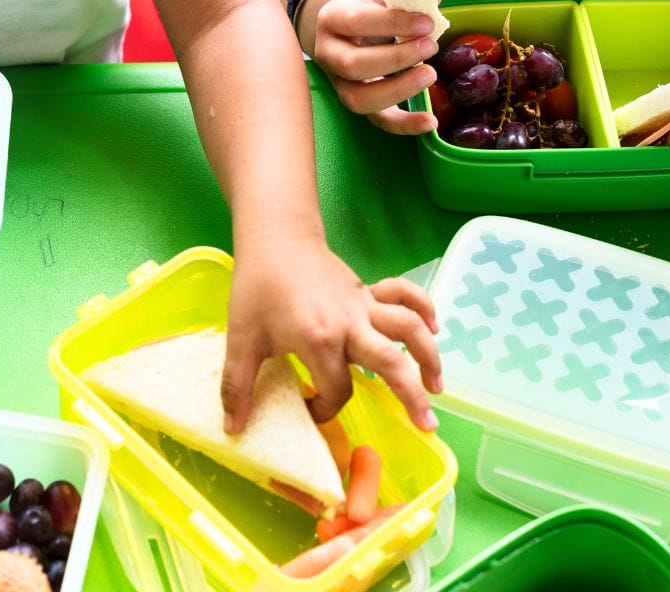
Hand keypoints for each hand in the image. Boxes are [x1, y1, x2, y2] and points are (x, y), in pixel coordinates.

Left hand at [221, 234, 441, 434]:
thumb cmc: (257, 287)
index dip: (326, 409)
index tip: (312, 409)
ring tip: (437, 388)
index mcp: (318, 340)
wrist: (275, 240)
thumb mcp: (241, 338)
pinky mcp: (369, 290)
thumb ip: (238, 385)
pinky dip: (424, 308)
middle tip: (427, 426)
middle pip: (392, 362)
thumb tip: (232, 429)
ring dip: (429, 357)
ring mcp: (363, 305)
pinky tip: (434, 329)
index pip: (337, 389)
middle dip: (412, 397)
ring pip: (409, 328)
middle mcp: (349, 324)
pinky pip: (405, 296)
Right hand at [312, 0, 440, 134]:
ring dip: (398, 90)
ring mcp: (339, 83)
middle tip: (430, 47)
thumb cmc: (365, 11)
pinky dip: (404, 124)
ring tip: (429, 75)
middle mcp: (328, 54)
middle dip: (396, 58)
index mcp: (332, 19)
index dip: (393, 23)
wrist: (342, 31)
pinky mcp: (356, 102)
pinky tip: (430, 122)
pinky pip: (377, 120)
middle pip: (353, 65)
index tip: (427, 22)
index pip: (357, 22)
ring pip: (359, 99)